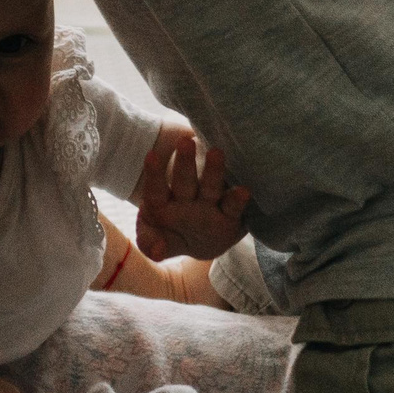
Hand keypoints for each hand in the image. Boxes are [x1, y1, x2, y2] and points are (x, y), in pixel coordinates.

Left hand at [134, 126, 249, 260]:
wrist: (200, 243)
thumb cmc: (170, 235)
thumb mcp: (155, 242)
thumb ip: (150, 244)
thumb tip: (157, 251)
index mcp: (163, 202)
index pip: (156, 188)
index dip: (154, 173)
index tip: (151, 155)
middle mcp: (186, 198)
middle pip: (185, 180)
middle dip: (184, 163)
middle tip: (186, 141)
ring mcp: (209, 204)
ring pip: (210, 186)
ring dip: (213, 171)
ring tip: (216, 152)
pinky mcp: (229, 216)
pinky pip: (233, 206)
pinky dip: (237, 199)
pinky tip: (243, 190)